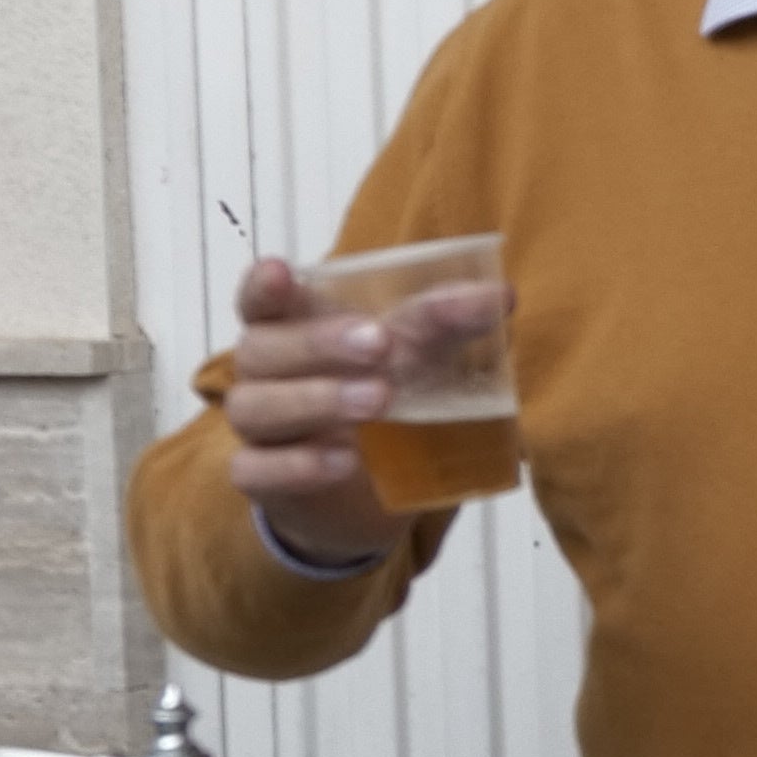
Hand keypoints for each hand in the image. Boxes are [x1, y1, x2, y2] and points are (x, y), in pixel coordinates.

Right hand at [215, 252, 494, 567]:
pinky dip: (298, 465)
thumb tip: (499, 295)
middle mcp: (263, 372)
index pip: (260, 300)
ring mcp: (259, 427)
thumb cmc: (380, 390)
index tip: (281, 272)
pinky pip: (260, 470)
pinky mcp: (262, 478)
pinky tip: (343, 461)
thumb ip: (446, 321)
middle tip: (381, 343)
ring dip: (317, 400)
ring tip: (379, 400)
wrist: (366, 485)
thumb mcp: (414, 352)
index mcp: (290, 326)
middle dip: (319, 343)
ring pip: (257, 407)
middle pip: (262, 349)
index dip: (263, 285)